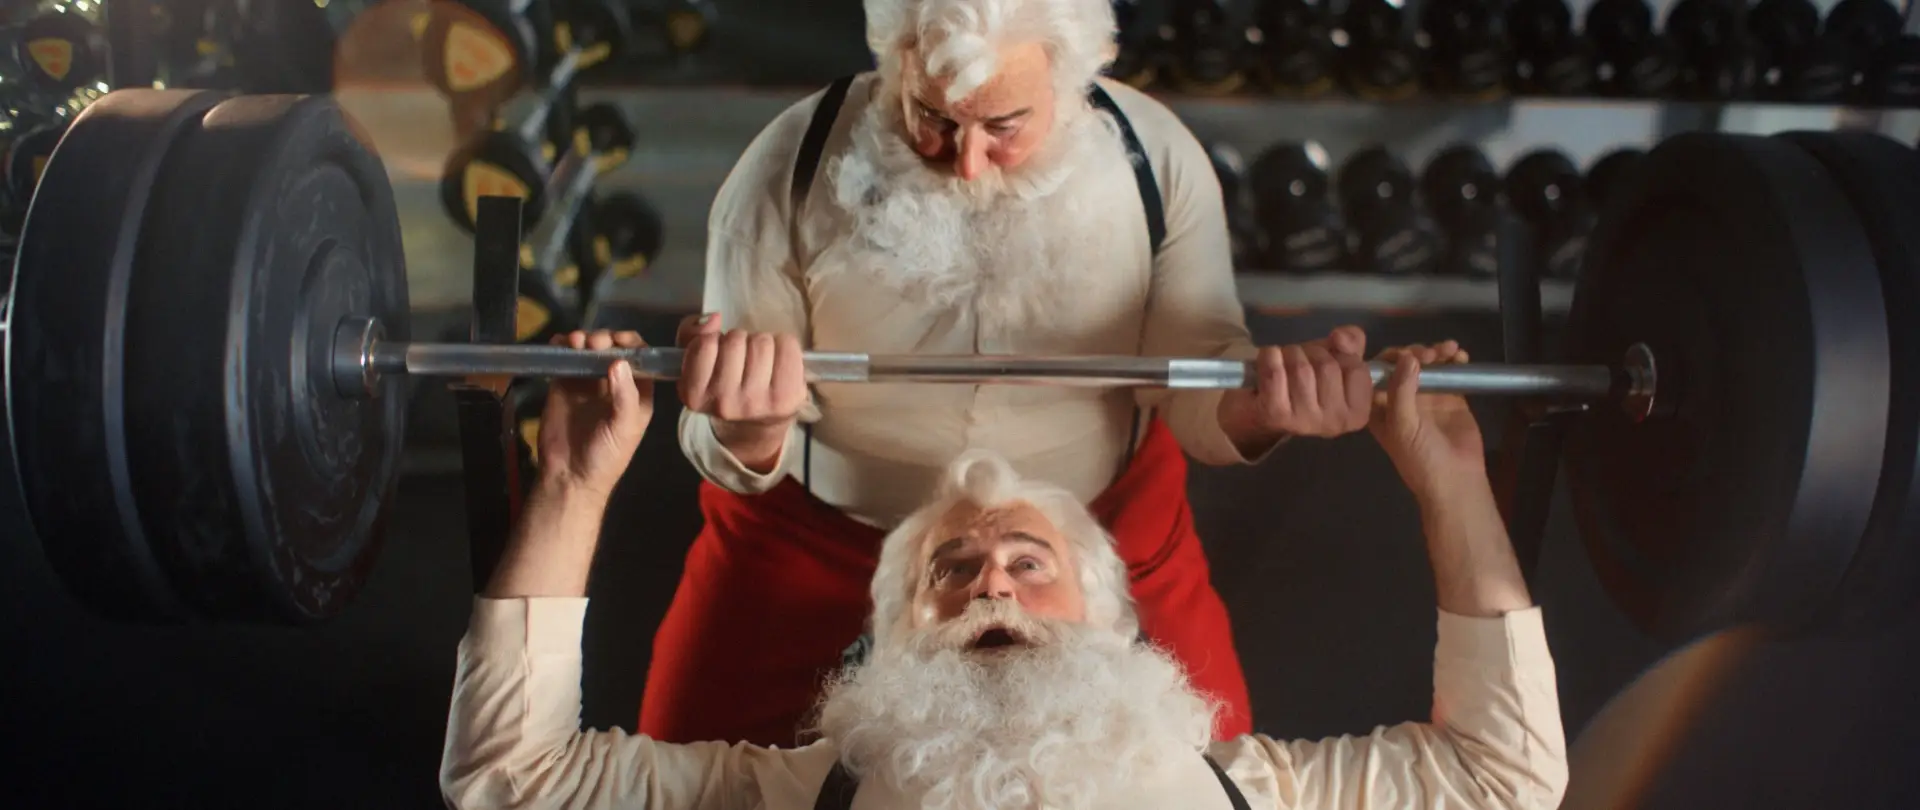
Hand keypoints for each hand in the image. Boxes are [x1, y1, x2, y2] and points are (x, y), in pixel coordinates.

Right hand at [536, 330, 653, 497]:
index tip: (618, 340)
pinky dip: (562, 345)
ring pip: (589, 349)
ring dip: (584, 339)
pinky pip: (564, 358)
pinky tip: (560, 343)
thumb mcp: (623, 429)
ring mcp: (588, 382)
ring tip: (575, 342)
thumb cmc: (606, 457)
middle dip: (605, 339)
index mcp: (637, 392)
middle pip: (613, 348)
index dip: (631, 344)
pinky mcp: (563, 384)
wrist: (569, 476)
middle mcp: (614, 383)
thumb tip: (618, 361)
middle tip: (594, 343)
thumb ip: (624, 396)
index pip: (640, 357)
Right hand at [675, 313, 806, 469]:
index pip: (705, 343)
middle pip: (736, 340)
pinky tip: (779, 363)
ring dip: (763, 344)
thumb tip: (713, 319)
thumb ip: (691, 332)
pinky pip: (787, 346)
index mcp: (694, 395)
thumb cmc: (725, 384)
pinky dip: (785, 346)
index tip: (719, 355)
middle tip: (743, 359)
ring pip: (761, 342)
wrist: (755, 423)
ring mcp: (756, 404)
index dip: (715, 340)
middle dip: (740, 341)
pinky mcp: (786, 399)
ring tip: (761, 362)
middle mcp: (724, 403)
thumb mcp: (696, 361)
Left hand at [1218, 325, 1374, 447]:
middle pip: (1328, 365)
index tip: (1324, 363)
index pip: (1357, 368)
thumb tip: (1341, 336)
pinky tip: (1268, 361)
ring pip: (1302, 367)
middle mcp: (1334, 423)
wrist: (1259, 412)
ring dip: (1290, 354)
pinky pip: (1275, 372)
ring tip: (1284, 364)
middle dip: (1311, 353)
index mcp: (1356, 414)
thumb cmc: (1304, 385)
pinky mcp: (1275, 414)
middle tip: (1300, 362)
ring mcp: (1304, 420)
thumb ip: (1352, 344)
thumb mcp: (1336, 362)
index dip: (1339, 355)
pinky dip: (1269, 356)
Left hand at [1367, 341, 1485, 498]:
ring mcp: (1426, 396)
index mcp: (1379, 407)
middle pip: (1403, 364)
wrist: (1456, 480)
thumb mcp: (1403, 426)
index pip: (1376, 373)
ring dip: (1437, 352)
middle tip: (1430, 353)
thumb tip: (1408, 356)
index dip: (1388, 358)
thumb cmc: (1420, 458)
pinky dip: (1454, 361)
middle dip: (1415, 352)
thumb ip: (1401, 391)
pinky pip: (1450, 372)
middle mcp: (1400, 399)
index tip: (1405, 353)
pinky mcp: (1450, 397)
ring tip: (1450, 350)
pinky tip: (1460, 356)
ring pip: (1427, 364)